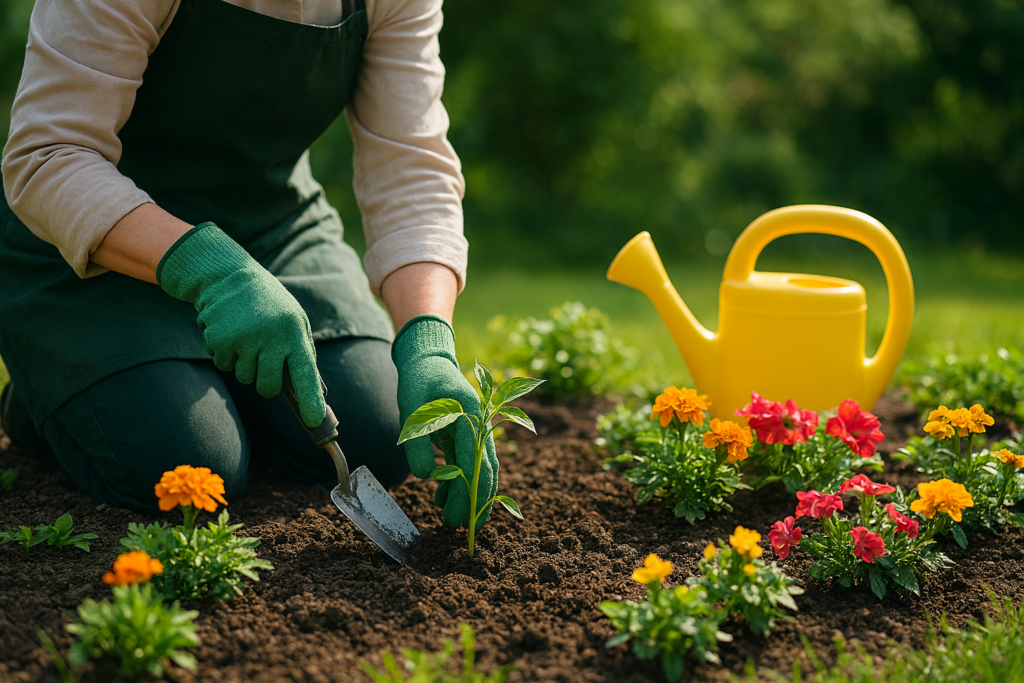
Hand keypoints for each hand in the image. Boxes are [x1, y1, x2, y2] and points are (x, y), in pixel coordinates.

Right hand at [156, 222, 324, 426]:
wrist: (229, 275)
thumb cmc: (269, 304)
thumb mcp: (294, 320)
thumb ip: (301, 352)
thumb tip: (313, 391)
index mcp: (294, 332)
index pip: (305, 373)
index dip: (310, 399)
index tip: (314, 420)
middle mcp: (271, 338)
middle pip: (268, 387)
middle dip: (265, 383)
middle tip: (263, 362)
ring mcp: (244, 339)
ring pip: (244, 377)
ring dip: (244, 364)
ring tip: (246, 337)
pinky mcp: (220, 339)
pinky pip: (223, 364)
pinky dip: (224, 354)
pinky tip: (229, 332)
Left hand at [392, 315, 496, 528]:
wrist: (428, 360)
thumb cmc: (418, 381)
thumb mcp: (411, 409)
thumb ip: (418, 443)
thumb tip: (428, 477)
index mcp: (471, 416)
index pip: (474, 462)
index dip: (468, 493)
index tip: (460, 517)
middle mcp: (481, 424)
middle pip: (485, 470)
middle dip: (475, 501)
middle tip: (460, 527)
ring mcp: (477, 430)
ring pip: (479, 470)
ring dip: (469, 495)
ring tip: (451, 519)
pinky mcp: (468, 435)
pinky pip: (469, 463)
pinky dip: (460, 483)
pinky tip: (444, 499)